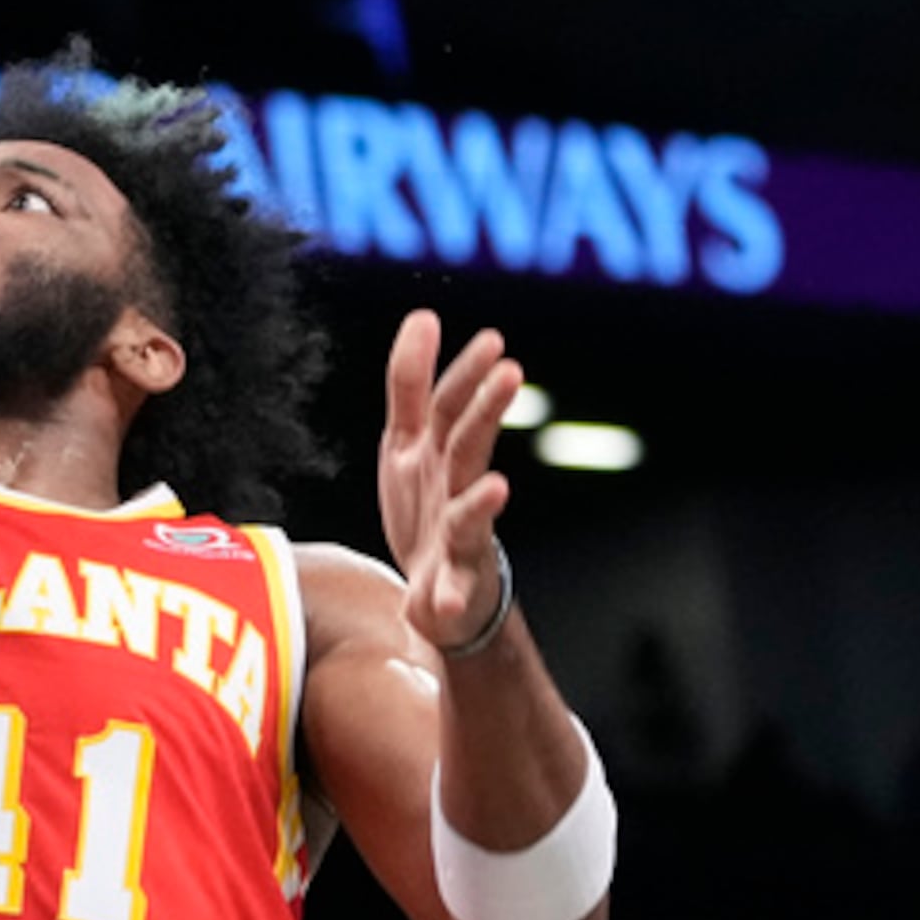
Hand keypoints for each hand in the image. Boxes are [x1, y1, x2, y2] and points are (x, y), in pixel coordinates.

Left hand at [376, 310, 520, 654]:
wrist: (440, 593)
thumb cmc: (427, 507)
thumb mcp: (409, 440)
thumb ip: (412, 383)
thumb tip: (425, 315)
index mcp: (441, 454)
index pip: (452, 405)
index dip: (466, 373)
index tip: (494, 339)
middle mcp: (457, 491)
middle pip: (468, 447)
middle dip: (486, 412)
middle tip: (510, 373)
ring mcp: (460, 540)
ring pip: (469, 517)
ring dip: (481, 504)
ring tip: (496, 488)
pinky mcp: (453, 589)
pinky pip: (451, 594)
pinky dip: (448, 597)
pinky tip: (439, 604)